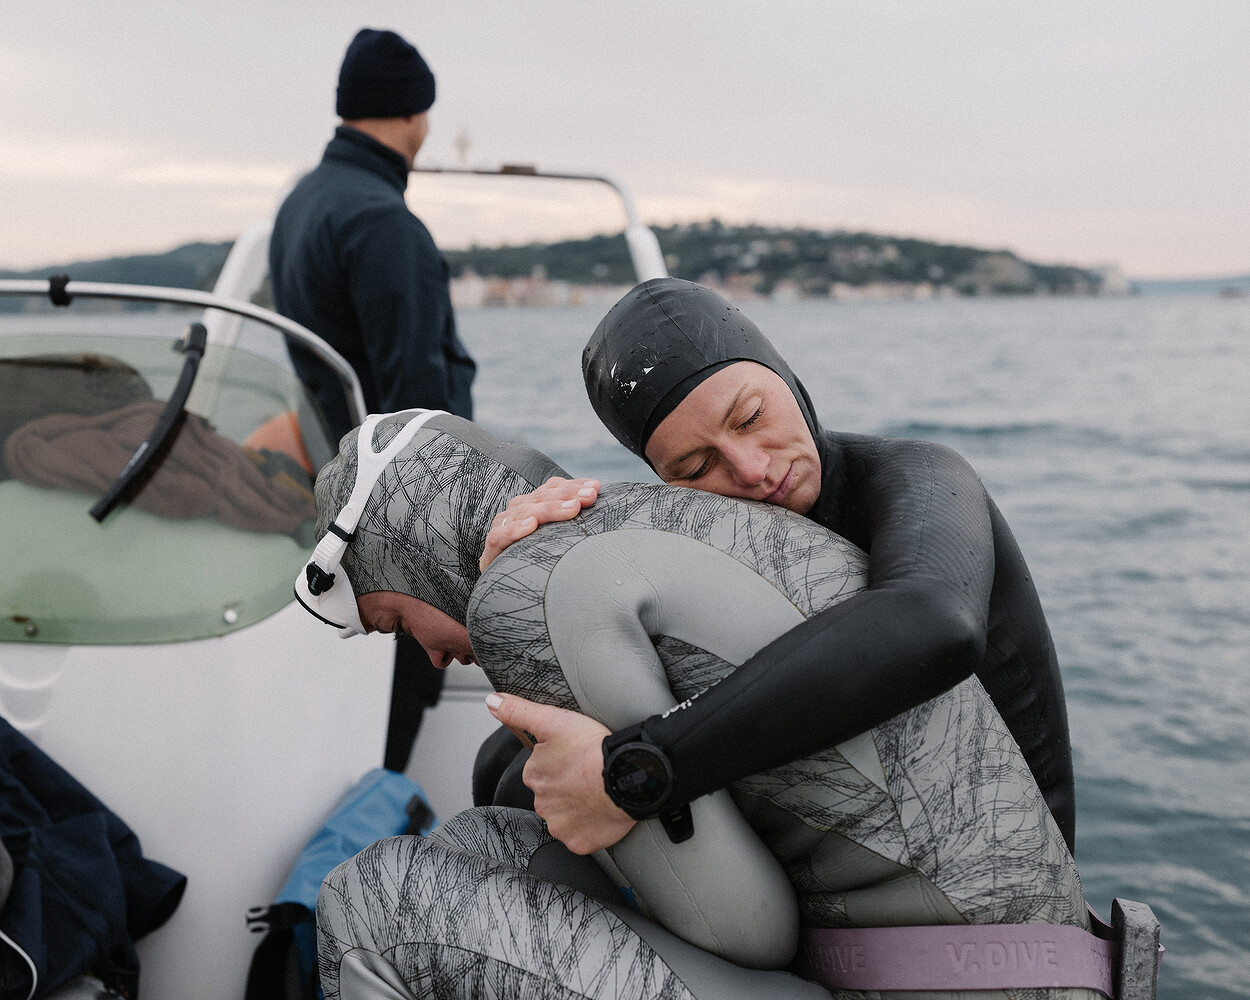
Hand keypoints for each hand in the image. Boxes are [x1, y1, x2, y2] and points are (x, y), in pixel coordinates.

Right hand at [479, 477, 599, 571]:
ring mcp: (503, 526)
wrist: (502, 581)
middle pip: (542, 496)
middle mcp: (517, 510)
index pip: (552, 488)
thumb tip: (598, 507)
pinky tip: (531, 525)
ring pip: (525, 511)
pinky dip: (515, 529)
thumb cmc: (534, 556)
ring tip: (572, 509)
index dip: (573, 485)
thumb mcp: (555, 536)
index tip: (595, 487)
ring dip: (550, 509)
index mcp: (532, 503)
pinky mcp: (493, 546)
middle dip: (568, 494)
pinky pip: (500, 535)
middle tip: (590, 497)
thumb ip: (571, 522)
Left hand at [486, 692, 634, 854]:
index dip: (560, 763)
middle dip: (567, 787)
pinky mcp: (578, 842)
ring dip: (578, 807)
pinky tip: (601, 811)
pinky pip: (581, 836)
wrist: (625, 776)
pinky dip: (590, 827)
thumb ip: (518, 711)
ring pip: (566, 816)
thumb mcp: (552, 720)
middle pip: (553, 794)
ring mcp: (560, 825)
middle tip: (588, 774)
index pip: (541, 771)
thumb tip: (492, 702)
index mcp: (534, 775)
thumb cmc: (592, 747)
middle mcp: (542, 803)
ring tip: (597, 791)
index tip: (576, 758)